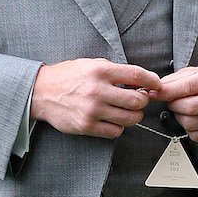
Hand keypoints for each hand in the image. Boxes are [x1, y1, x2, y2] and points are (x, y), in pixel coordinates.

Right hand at [30, 58, 160, 138]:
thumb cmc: (69, 76)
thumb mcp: (92, 64)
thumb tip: (141, 81)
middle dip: (143, 101)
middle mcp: (97, 91)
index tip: (156, 85)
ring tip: (127, 110)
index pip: (136, 75)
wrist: (41, 92)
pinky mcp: (86, 126)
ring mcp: (92, 110)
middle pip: (137, 100)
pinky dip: (119, 127)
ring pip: (129, 119)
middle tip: (139, 99)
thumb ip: (116, 72)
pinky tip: (113, 119)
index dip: (152, 81)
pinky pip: (115, 131)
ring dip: (134, 116)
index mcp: (100, 71)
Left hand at [155, 65, 197, 142]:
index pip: (187, 87)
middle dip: (173, 106)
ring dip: (180, 118)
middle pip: (188, 107)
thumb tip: (157, 90)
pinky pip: (197, 136)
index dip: (167, 92)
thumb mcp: (197, 72)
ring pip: (191, 124)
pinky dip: (189, 130)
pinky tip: (194, 119)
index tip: (154, 94)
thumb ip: (176, 79)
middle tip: (173, 102)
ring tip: (184, 111)